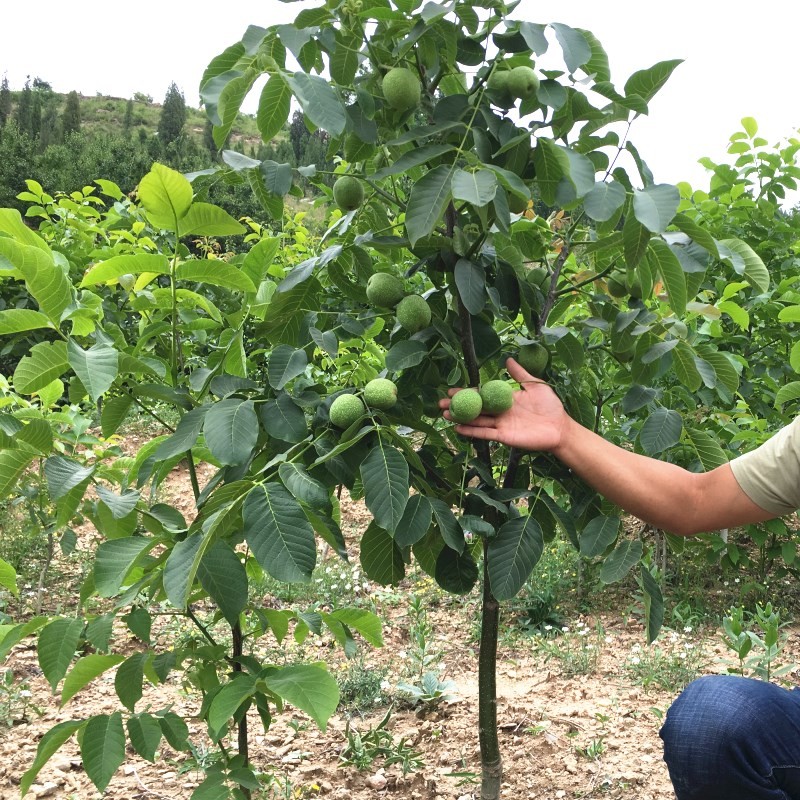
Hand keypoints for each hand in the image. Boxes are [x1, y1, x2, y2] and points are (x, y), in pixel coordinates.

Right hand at [439, 358, 570, 452]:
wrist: (560, 427)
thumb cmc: (550, 406)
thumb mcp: (534, 385)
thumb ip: (520, 374)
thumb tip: (507, 359)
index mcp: (505, 399)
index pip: (482, 395)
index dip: (467, 392)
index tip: (451, 390)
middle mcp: (500, 412)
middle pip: (475, 408)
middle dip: (458, 405)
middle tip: (440, 403)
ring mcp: (500, 425)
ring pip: (476, 421)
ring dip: (460, 418)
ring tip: (444, 415)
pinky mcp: (503, 436)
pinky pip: (484, 434)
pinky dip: (471, 431)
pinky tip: (458, 428)